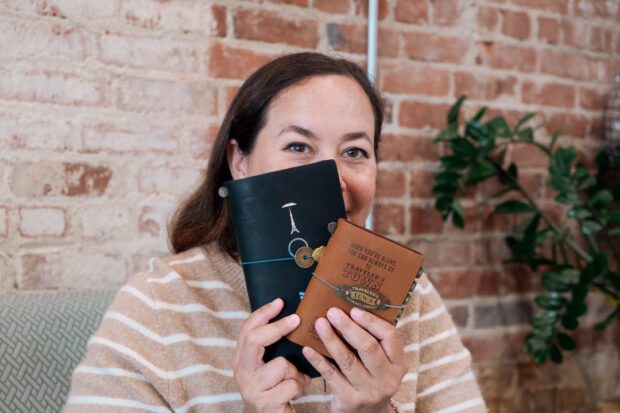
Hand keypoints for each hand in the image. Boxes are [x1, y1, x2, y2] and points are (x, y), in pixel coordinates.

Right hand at [232, 298, 310, 412]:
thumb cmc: (272, 389)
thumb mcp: (267, 366)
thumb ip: (273, 348)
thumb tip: (296, 321)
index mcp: (241, 359)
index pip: (247, 329)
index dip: (263, 313)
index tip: (280, 302)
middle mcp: (241, 372)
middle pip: (254, 339)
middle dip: (278, 327)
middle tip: (297, 319)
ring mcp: (251, 388)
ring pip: (282, 365)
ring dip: (295, 373)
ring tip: (295, 381)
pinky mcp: (264, 403)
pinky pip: (291, 385)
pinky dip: (299, 388)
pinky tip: (293, 395)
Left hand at [302, 307, 405, 412]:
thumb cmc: (372, 378)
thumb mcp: (382, 363)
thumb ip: (374, 341)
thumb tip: (350, 309)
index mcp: (398, 364)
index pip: (390, 336)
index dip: (372, 321)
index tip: (353, 310)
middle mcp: (387, 378)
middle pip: (369, 347)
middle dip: (348, 327)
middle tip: (332, 312)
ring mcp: (369, 391)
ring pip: (348, 360)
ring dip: (331, 339)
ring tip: (320, 324)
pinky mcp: (350, 400)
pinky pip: (331, 376)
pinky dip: (318, 360)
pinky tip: (308, 348)